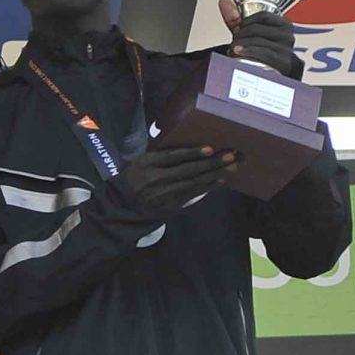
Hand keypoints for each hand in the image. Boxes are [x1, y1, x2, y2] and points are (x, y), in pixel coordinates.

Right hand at [121, 142, 235, 210]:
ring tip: (230, 167)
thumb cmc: (134, 177)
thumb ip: (161, 155)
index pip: (173, 157)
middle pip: (188, 170)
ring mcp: (164, 194)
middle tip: (231, 156)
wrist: (124, 204)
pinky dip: (207, 187)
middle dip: (211, 163)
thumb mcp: (141, 161)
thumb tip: (190, 148)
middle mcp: (156, 179)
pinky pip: (192, 195)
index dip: (192, 153)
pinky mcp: (171, 205)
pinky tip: (218, 180)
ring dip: (214, 174)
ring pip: (194, 183)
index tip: (210, 148)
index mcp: (148, 164)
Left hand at [221, 0, 299, 77]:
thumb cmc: (259, 55)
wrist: (270, 77)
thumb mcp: (248, 35)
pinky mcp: (285, 64)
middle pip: (258, 29)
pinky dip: (249, 51)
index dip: (246, 21)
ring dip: (241, 46)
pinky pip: (266, 54)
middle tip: (233, 43)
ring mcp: (288, 51)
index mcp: (283, 26)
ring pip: (258, 41)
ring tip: (234, 51)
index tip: (237, 29)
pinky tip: (238, 53)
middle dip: (240, 35)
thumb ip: (236, 19)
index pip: (263, 16)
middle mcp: (288, 37)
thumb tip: (223, 2)